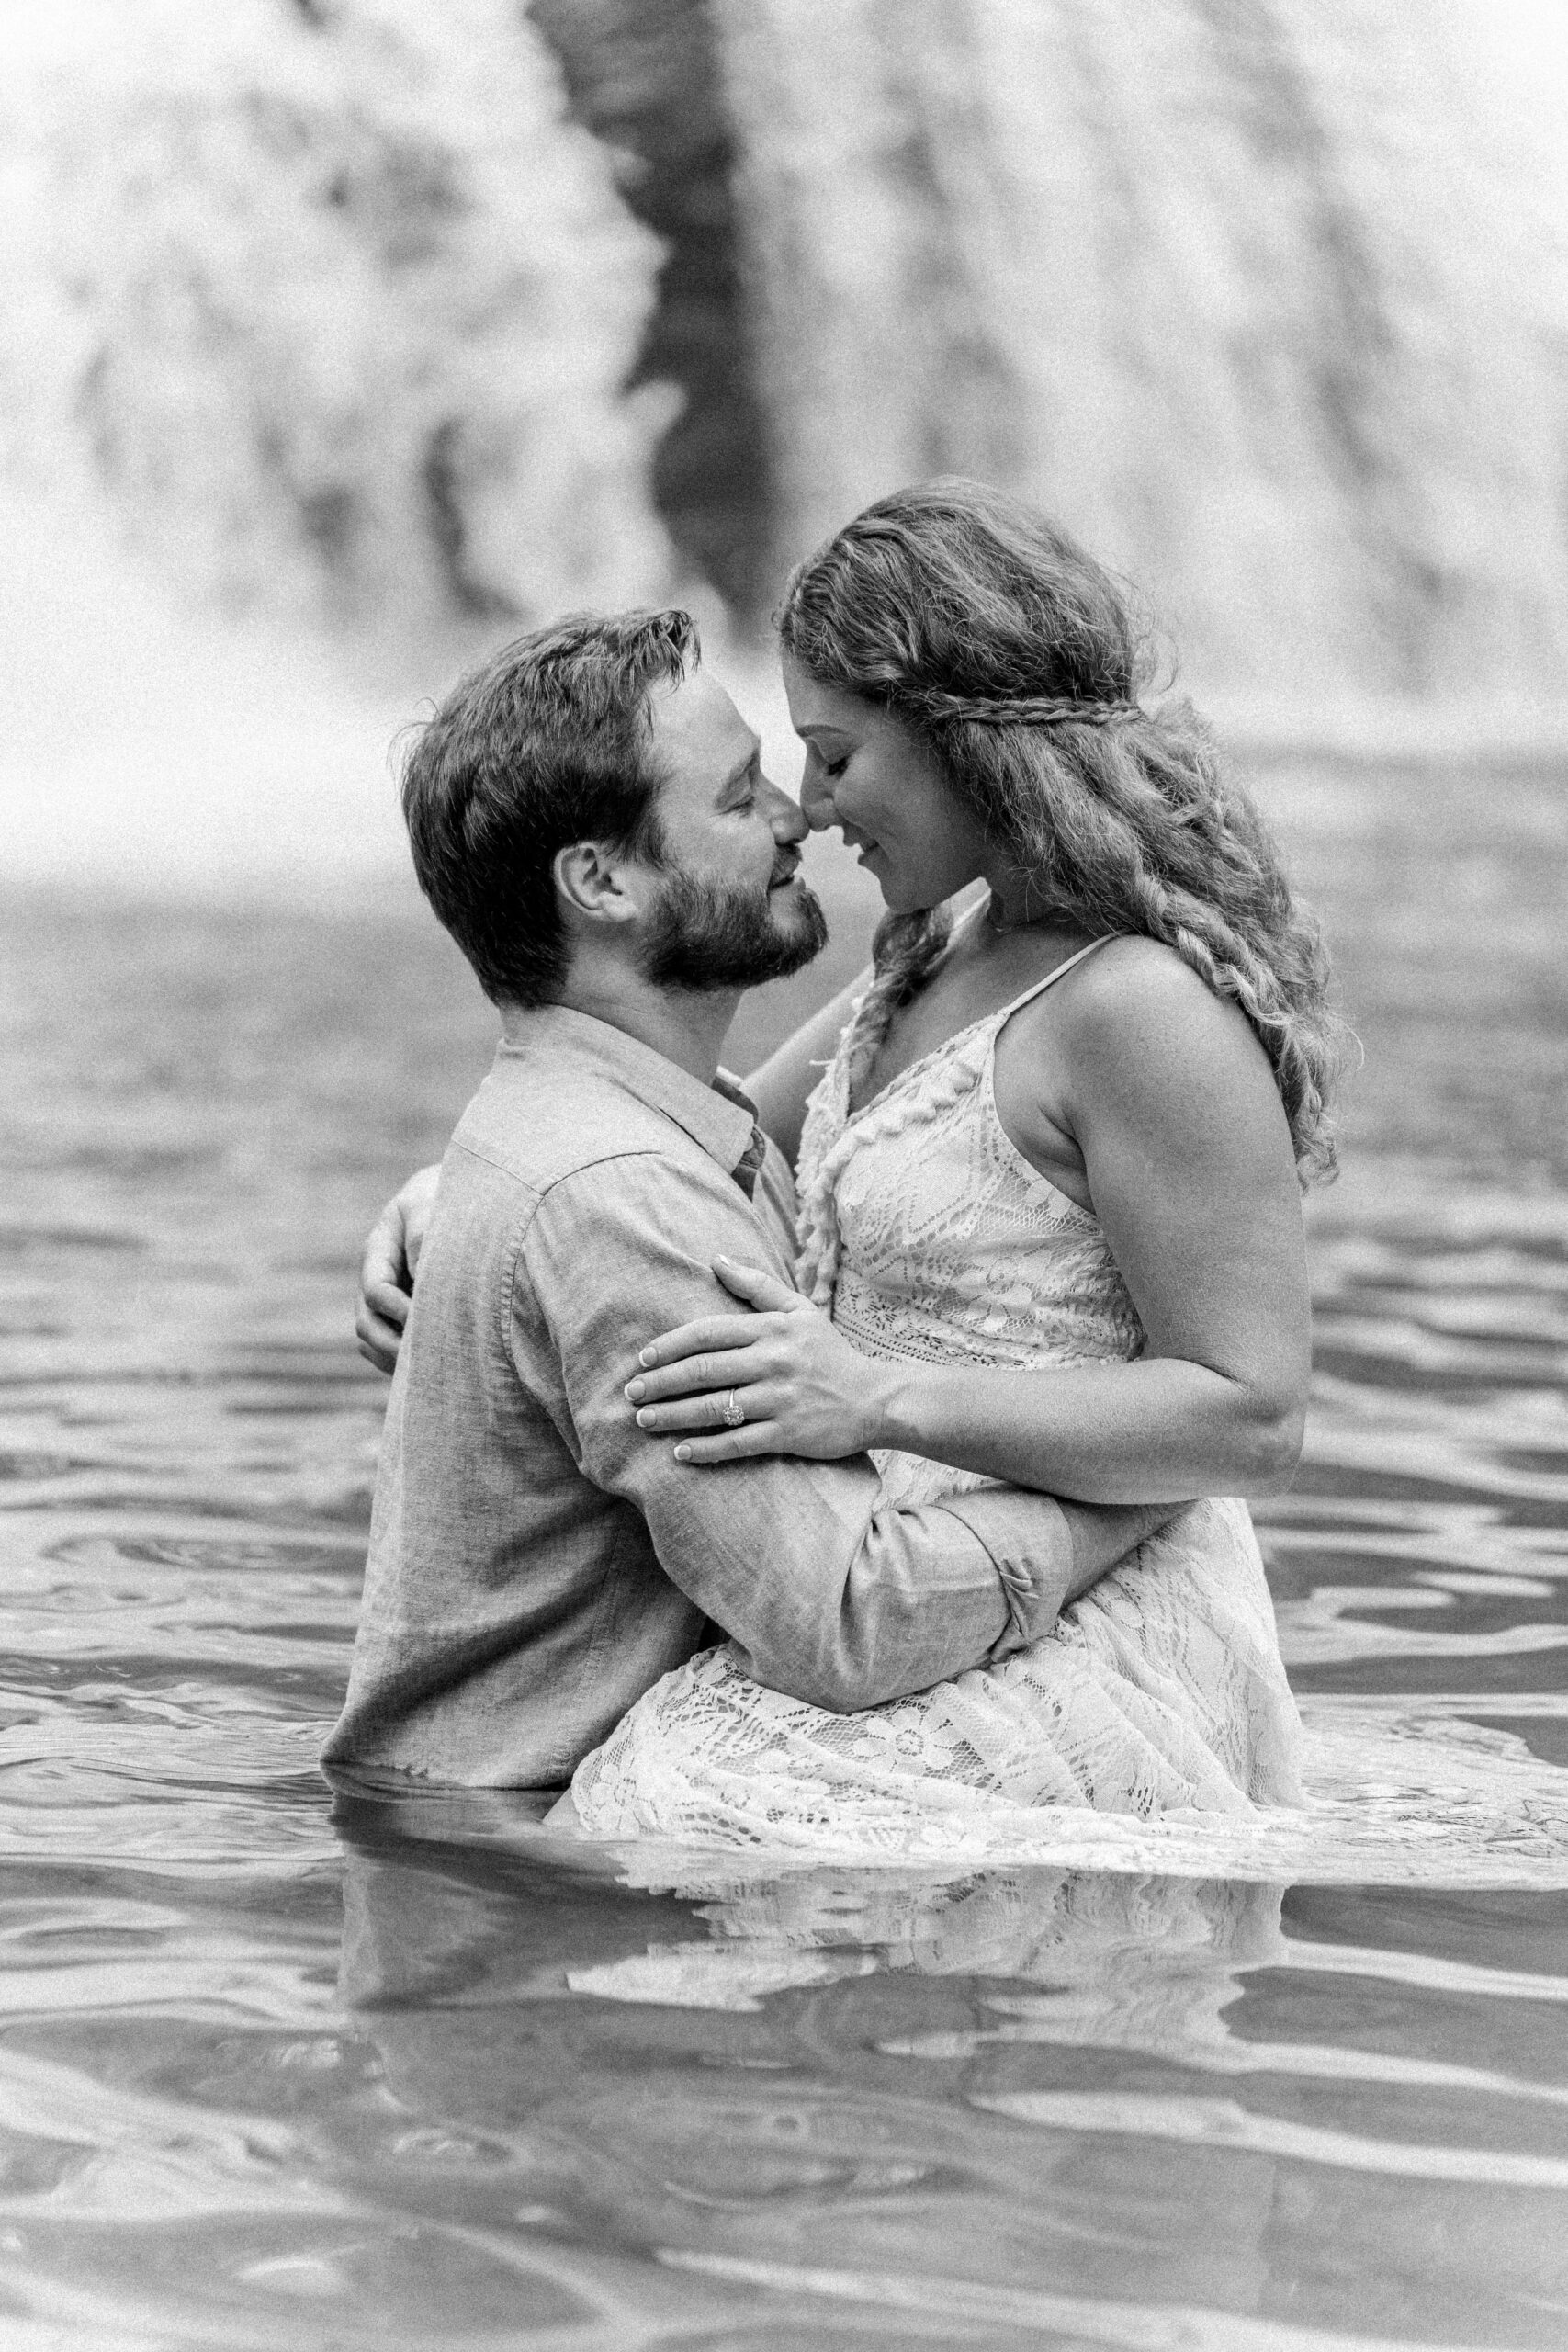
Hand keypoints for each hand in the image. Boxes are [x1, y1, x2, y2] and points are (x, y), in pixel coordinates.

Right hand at [354, 1163, 440, 1373]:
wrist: (455, 1196)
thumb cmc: (441, 1198)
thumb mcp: (428, 1206)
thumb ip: (423, 1236)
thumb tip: (420, 1279)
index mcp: (378, 1253)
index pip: (375, 1291)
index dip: (398, 1310)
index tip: (427, 1318)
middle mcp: (377, 1280)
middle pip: (366, 1323)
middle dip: (391, 1344)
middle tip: (428, 1356)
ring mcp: (386, 1300)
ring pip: (373, 1340)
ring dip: (395, 1357)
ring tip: (430, 1367)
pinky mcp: (401, 1314)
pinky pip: (388, 1348)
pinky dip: (403, 1362)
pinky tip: (432, 1367)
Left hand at [624, 1256, 891, 1463]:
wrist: (876, 1399)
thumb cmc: (830, 1354)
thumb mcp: (799, 1311)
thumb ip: (756, 1285)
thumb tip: (716, 1259)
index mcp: (771, 1329)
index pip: (708, 1333)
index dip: (669, 1345)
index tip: (643, 1359)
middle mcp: (773, 1361)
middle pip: (703, 1370)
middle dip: (661, 1382)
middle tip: (631, 1392)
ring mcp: (782, 1398)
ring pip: (715, 1407)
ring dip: (674, 1415)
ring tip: (645, 1421)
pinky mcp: (790, 1433)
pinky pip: (739, 1442)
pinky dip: (707, 1449)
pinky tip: (681, 1453)